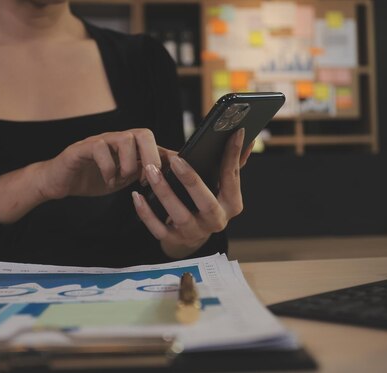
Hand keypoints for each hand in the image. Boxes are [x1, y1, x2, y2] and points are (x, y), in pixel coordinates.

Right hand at [37, 129, 164, 198]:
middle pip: (143, 133)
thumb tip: (168, 177)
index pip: (153, 143)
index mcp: (128, 147)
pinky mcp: (82, 148)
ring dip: (128, 165)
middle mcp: (115, 139)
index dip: (166, 156)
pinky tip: (107, 180)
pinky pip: (100, 148)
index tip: (176, 171)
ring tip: (122, 180)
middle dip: (150, 157)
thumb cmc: (92, 178)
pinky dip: (108, 168)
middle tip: (144, 177)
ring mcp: (99, 141)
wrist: (59, 181)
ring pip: (125, 139)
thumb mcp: (123, 178)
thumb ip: (142, 173)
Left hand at [131, 128, 254, 257]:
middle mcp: (216, 221)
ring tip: (151, 170)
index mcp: (232, 205)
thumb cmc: (208, 202)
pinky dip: (146, 213)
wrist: (192, 237)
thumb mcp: (223, 187)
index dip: (233, 155)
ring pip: (179, 215)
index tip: (232, 133)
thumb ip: (234, 164)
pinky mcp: (174, 240)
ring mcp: (194, 232)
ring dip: (164, 192)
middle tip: (175, 159)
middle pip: (206, 203)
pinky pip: (158, 228)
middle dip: (191, 181)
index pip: (232, 178)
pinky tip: (137, 196)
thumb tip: (248, 139)